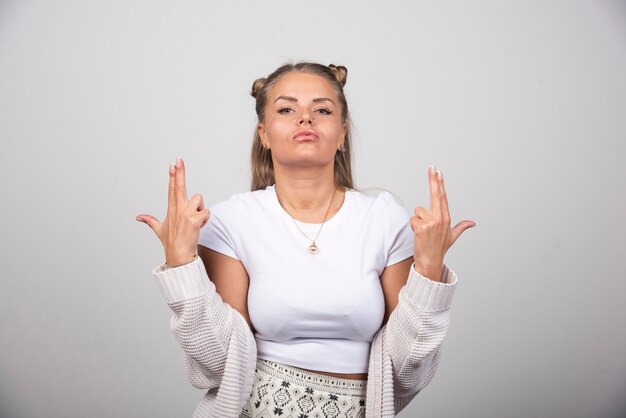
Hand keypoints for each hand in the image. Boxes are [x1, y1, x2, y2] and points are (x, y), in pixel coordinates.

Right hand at [136, 158, 209, 265]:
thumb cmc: (171, 243)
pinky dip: (205, 219)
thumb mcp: (159, 230)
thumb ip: (150, 221)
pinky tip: (200, 227)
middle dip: (179, 172)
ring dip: (201, 208)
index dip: (172, 176)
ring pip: (199, 199)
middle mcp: (178, 209)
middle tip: (179, 159)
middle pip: (179, 186)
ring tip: (196, 221)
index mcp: (171, 209)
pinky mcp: (194, 220)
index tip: (172, 164)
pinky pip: (206, 212)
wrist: (178, 256)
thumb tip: (138, 217)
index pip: (171, 189)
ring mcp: (185, 214)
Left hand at [410, 165, 474, 280]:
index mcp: (446, 217)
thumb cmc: (439, 248)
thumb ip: (461, 227)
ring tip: (422, 231)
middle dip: (434, 180)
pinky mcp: (421, 227)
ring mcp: (431, 222)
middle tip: (432, 167)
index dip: (440, 183)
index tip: (438, 172)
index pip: (442, 196)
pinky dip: (412, 226)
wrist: (430, 262)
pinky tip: (418, 234)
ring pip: (417, 211)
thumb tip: (473, 223)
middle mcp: (440, 218)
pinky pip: (412, 219)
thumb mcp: (452, 236)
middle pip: (436, 194)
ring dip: (417, 220)